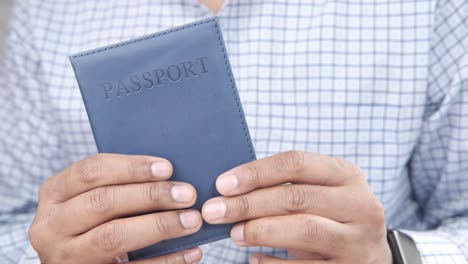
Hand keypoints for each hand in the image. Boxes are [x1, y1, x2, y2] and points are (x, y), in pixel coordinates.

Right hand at [29, 154, 202, 263]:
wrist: (77, 261)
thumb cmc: (94, 219)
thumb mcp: (91, 197)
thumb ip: (118, 184)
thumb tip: (171, 175)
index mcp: (54, 193)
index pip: (90, 171)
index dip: (131, 167)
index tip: (168, 168)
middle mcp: (52, 226)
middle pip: (103, 202)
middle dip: (150, 195)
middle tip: (188, 194)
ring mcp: (66, 257)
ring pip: (113, 236)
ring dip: (159, 226)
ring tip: (192, 220)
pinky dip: (166, 261)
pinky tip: (191, 252)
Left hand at [202, 151, 391, 263]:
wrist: (370, 257)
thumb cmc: (330, 217)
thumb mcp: (320, 193)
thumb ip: (286, 186)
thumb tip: (229, 189)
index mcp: (347, 175)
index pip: (296, 163)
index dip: (256, 172)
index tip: (222, 184)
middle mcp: (360, 204)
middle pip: (295, 197)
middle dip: (248, 204)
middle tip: (214, 211)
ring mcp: (359, 240)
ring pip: (303, 229)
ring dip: (260, 231)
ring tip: (233, 234)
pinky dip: (273, 263)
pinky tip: (253, 259)